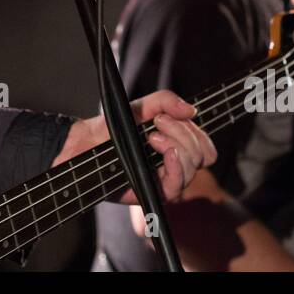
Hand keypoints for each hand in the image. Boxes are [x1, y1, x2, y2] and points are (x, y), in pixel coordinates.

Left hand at [53, 90, 216, 205]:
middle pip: (202, 155)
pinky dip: (176, 166)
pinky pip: (177, 185)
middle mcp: (174, 164)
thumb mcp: (142, 106)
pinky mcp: (153, 192)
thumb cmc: (113, 127)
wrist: (89, 143)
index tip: (169, 117)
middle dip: (183, 133)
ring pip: (192, 167)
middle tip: (157, 124)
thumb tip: (191, 110)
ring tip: (151, 137)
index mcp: (176, 145)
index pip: (205, 146)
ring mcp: (164, 179)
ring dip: (176, 145)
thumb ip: (167, 101)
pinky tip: (165, 153)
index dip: (196, 132)